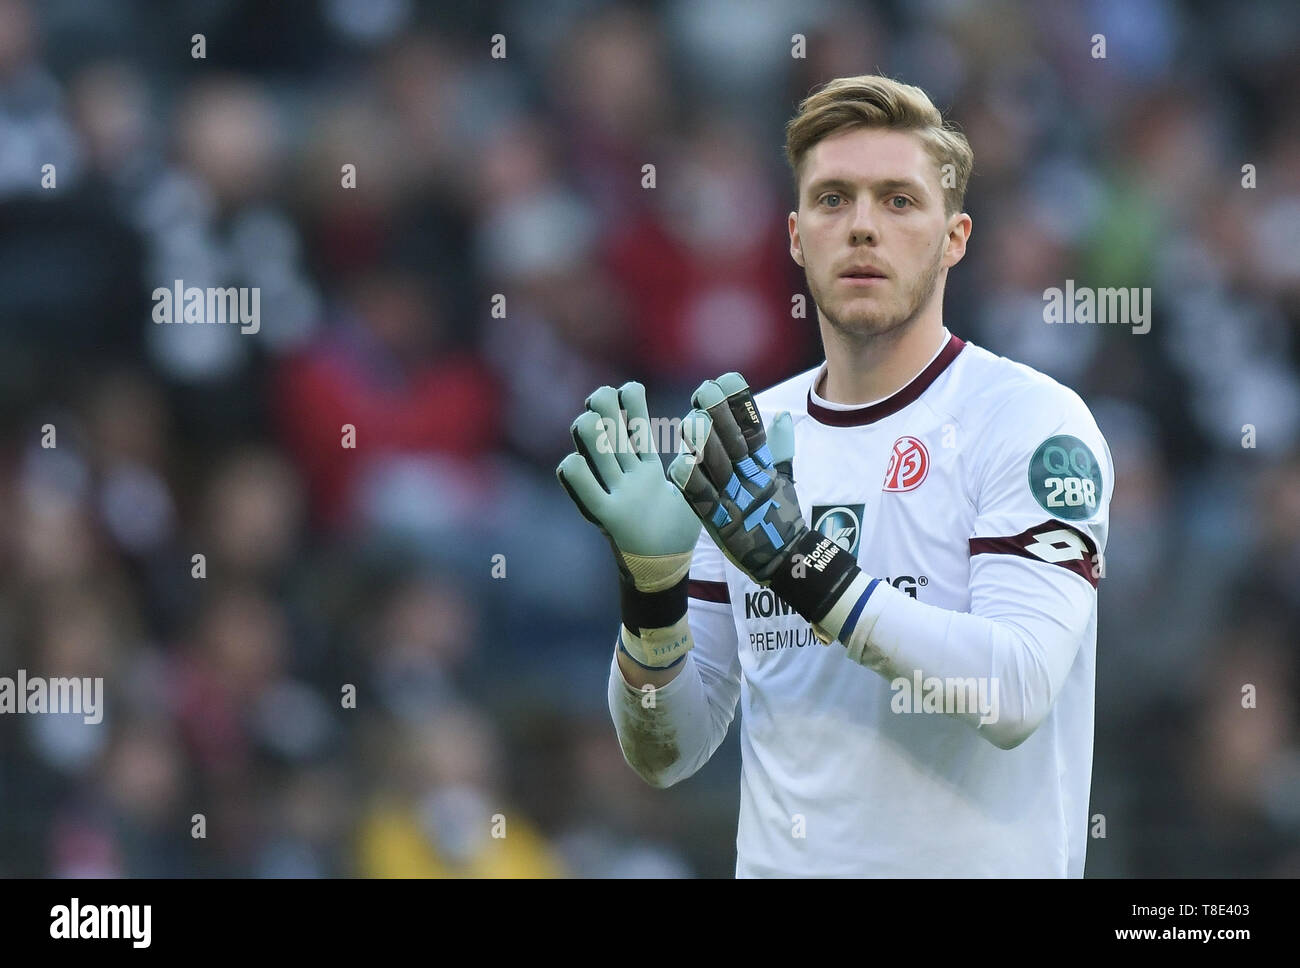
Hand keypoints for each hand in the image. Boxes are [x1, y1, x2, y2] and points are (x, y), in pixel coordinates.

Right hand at [557, 381, 701, 669]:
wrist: (666, 569)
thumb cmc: (680, 530)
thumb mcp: (699, 489)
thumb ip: (711, 461)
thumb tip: (745, 426)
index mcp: (646, 467)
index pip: (634, 424)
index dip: (630, 400)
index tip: (632, 388)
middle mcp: (625, 474)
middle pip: (605, 425)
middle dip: (602, 404)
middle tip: (606, 397)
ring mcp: (613, 490)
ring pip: (590, 445)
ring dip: (589, 428)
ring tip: (594, 420)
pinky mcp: (606, 514)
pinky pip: (579, 484)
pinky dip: (575, 468)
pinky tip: (579, 460)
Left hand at [666, 372, 858, 630]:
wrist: (786, 561)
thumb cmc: (782, 519)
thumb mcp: (783, 480)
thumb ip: (779, 448)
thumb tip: (782, 416)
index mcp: (762, 464)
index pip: (752, 426)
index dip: (739, 403)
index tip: (726, 380)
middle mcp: (749, 478)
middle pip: (732, 440)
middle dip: (718, 414)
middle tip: (704, 390)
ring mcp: (734, 500)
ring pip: (715, 465)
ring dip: (702, 443)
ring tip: (689, 420)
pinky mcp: (719, 523)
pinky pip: (701, 499)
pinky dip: (690, 483)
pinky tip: (678, 463)